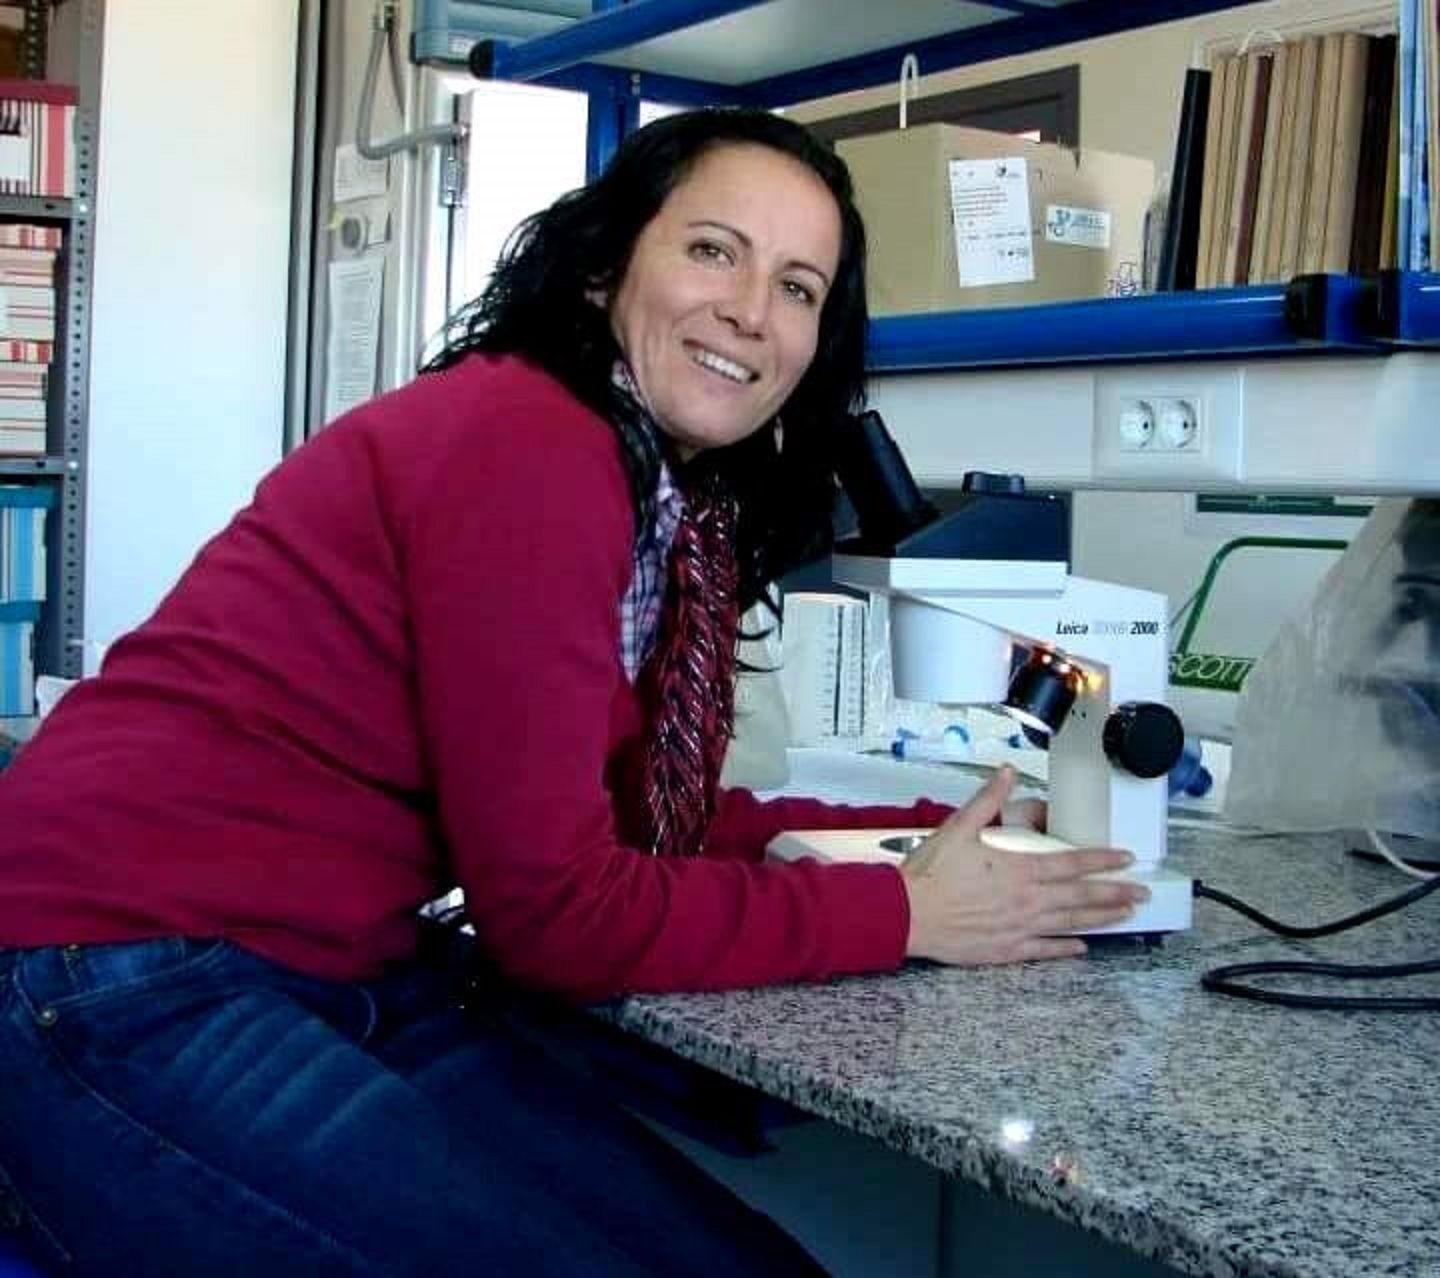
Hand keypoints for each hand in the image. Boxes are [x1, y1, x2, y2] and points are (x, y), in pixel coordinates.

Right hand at [899, 766, 1146, 964]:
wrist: (907, 913)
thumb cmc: (930, 874)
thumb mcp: (958, 827)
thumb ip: (988, 798)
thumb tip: (1007, 772)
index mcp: (1018, 869)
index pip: (1072, 863)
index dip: (1102, 859)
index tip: (1125, 858)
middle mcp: (1026, 900)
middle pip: (1081, 897)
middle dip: (1115, 892)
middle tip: (1142, 892)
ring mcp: (1019, 927)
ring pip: (1071, 923)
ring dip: (1102, 918)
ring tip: (1126, 915)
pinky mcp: (1006, 948)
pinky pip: (1045, 950)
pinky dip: (1066, 949)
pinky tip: (1082, 948)